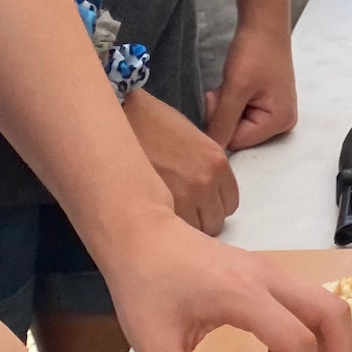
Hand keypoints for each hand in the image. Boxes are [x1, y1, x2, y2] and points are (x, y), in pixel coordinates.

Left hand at [97, 210, 351, 351]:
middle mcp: (269, 280)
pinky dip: (295, 347)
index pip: (298, 340)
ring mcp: (269, 275)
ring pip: (320, 309)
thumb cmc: (145, 285)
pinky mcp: (262, 277)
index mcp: (245, 295)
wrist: (140, 234)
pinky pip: (297, 311)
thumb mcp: (153, 346)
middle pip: (331, 313)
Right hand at [125, 87, 238, 234]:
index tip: (201, 202)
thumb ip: (208, 166)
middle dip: (201, 218)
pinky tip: (157, 216)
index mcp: (217, 163)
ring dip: (184, 226)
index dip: (214, 204)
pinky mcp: (160, 208)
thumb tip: (211, 190)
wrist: (122, 120)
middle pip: (215, 222)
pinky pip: (172, 231)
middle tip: (183, 209)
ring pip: (195, 232)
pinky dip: (167, 228)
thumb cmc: (155, 124)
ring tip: (168, 213)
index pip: (230, 204)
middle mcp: (205, 183)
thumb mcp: (195, 138)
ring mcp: (183, 199)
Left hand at [206, 20, 298, 150]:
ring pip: (236, 122)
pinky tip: (235, 82)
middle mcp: (282, 122)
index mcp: (280, 122)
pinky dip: (232, 99)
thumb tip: (209, 152)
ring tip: (230, 82)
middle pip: (238, 133)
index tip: (219, 96)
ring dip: (226, 105)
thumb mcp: (236, 89)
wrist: (263, 21)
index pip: (237, 141)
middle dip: (224, 113)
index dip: (221, 121)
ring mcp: (275, 111)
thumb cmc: (253, 52)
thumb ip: (222, 123)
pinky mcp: (267, 101)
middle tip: (224, 88)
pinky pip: (242, 111)